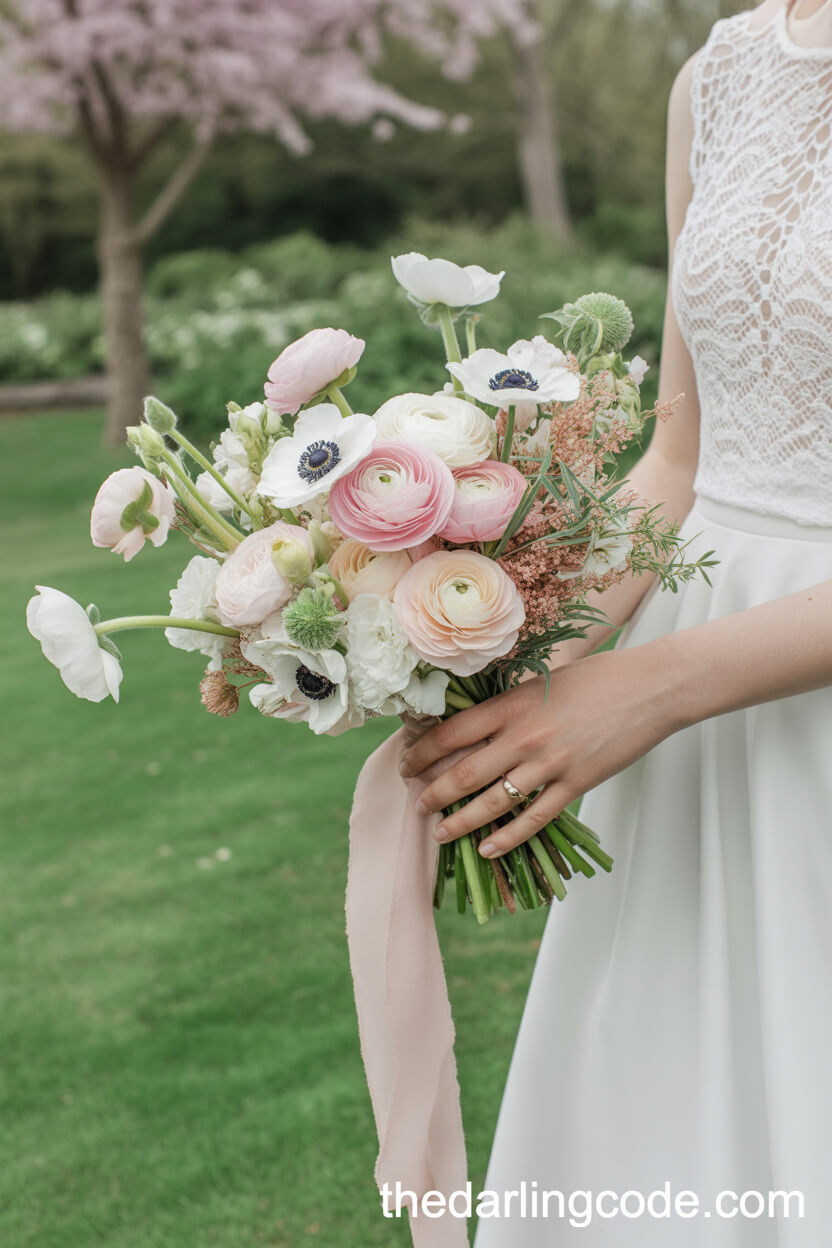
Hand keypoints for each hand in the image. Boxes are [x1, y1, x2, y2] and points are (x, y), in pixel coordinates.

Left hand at [399, 641, 680, 857]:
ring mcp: (549, 764)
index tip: (406, 764)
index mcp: (511, 705)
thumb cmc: (597, 678)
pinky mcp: (575, 784)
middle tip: (416, 804)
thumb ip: (509, 707)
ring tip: (439, 832)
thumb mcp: (541, 682)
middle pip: (464, 773)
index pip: (451, 733)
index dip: (422, 752)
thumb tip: (474, 726)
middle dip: (433, 792)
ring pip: (492, 803)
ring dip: (460, 821)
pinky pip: (533, 819)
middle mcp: (523, 736)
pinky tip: (486, 848)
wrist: (650, 688)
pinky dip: (506, 838)